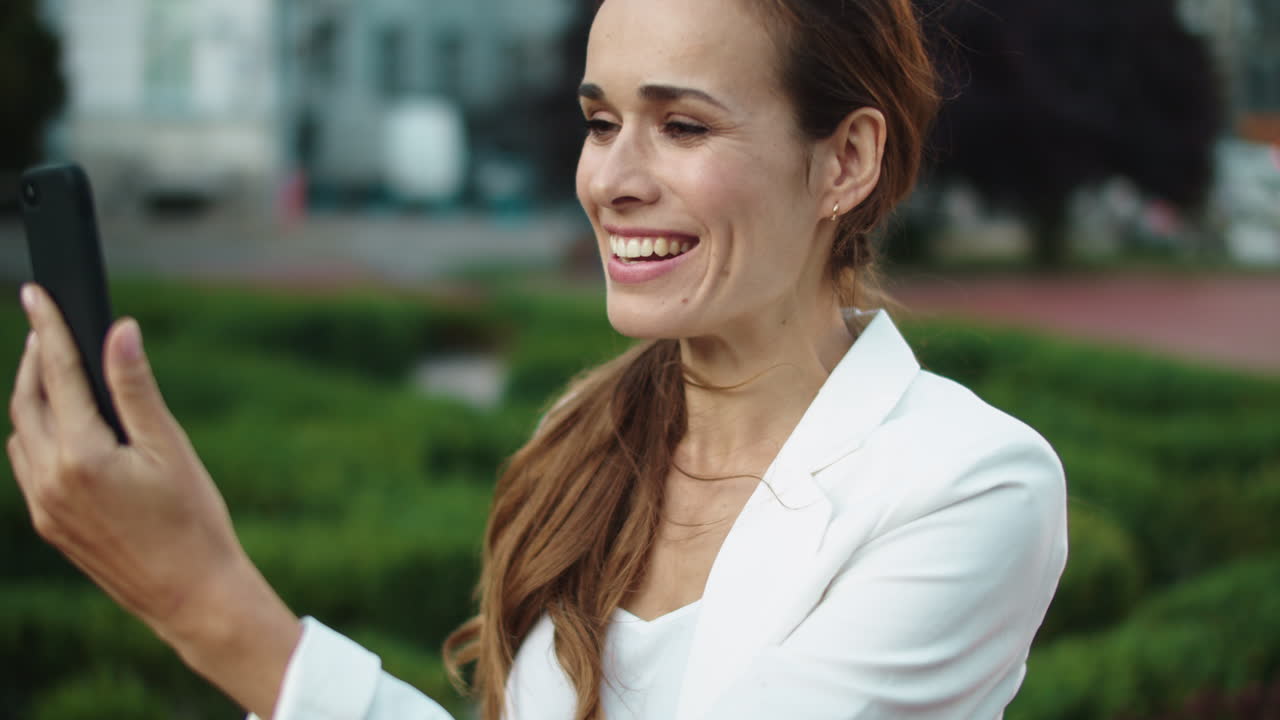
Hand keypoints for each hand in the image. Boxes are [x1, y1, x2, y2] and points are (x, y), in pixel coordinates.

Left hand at [7, 283, 299, 716]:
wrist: (190, 594)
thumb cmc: (193, 521)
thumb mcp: (171, 447)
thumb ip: (137, 387)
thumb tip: (119, 331)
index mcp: (82, 456)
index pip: (57, 374)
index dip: (48, 328)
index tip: (35, 292)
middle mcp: (49, 480)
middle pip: (27, 401)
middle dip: (35, 358)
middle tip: (46, 325)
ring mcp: (43, 506)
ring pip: (21, 433)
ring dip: (33, 397)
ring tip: (55, 371)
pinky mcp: (48, 525)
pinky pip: (27, 465)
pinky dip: (36, 434)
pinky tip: (63, 428)